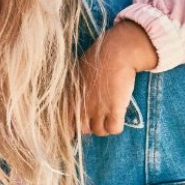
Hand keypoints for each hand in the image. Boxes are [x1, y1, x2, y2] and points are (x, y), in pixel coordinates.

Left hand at [78, 21, 156, 135]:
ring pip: (100, 131)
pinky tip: (118, 115)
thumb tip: (75, 100)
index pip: (66, 124)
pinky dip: (117, 126)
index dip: (74, 126)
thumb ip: (73, 91)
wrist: (114, 53)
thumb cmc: (96, 59)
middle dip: (91, 125)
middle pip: (84, 130)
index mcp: (70, 99)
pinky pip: (114, 129)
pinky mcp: (114, 110)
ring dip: (105, 125)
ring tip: (110, 113)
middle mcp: (82, 107)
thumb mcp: (77, 74)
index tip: (80, 123)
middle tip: (99, 114)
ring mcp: (98, 110)